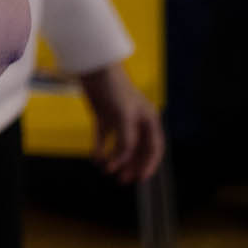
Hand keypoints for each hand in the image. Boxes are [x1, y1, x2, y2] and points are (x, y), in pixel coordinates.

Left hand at [77, 63, 164, 183]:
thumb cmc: (114, 87)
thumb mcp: (123, 114)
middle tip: (122, 180)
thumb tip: (123, 159)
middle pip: (137, 149)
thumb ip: (126, 138)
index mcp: (148, 119)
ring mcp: (119, 119)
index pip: (154, 147)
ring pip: (121, 145)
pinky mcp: (103, 115)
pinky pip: (103, 137)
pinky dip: (100, 148)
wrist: (93, 66)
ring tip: (107, 170)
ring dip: (116, 159)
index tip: (141, 178)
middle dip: (131, 165)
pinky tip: (96, 158)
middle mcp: (136, 121)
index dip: (149, 164)